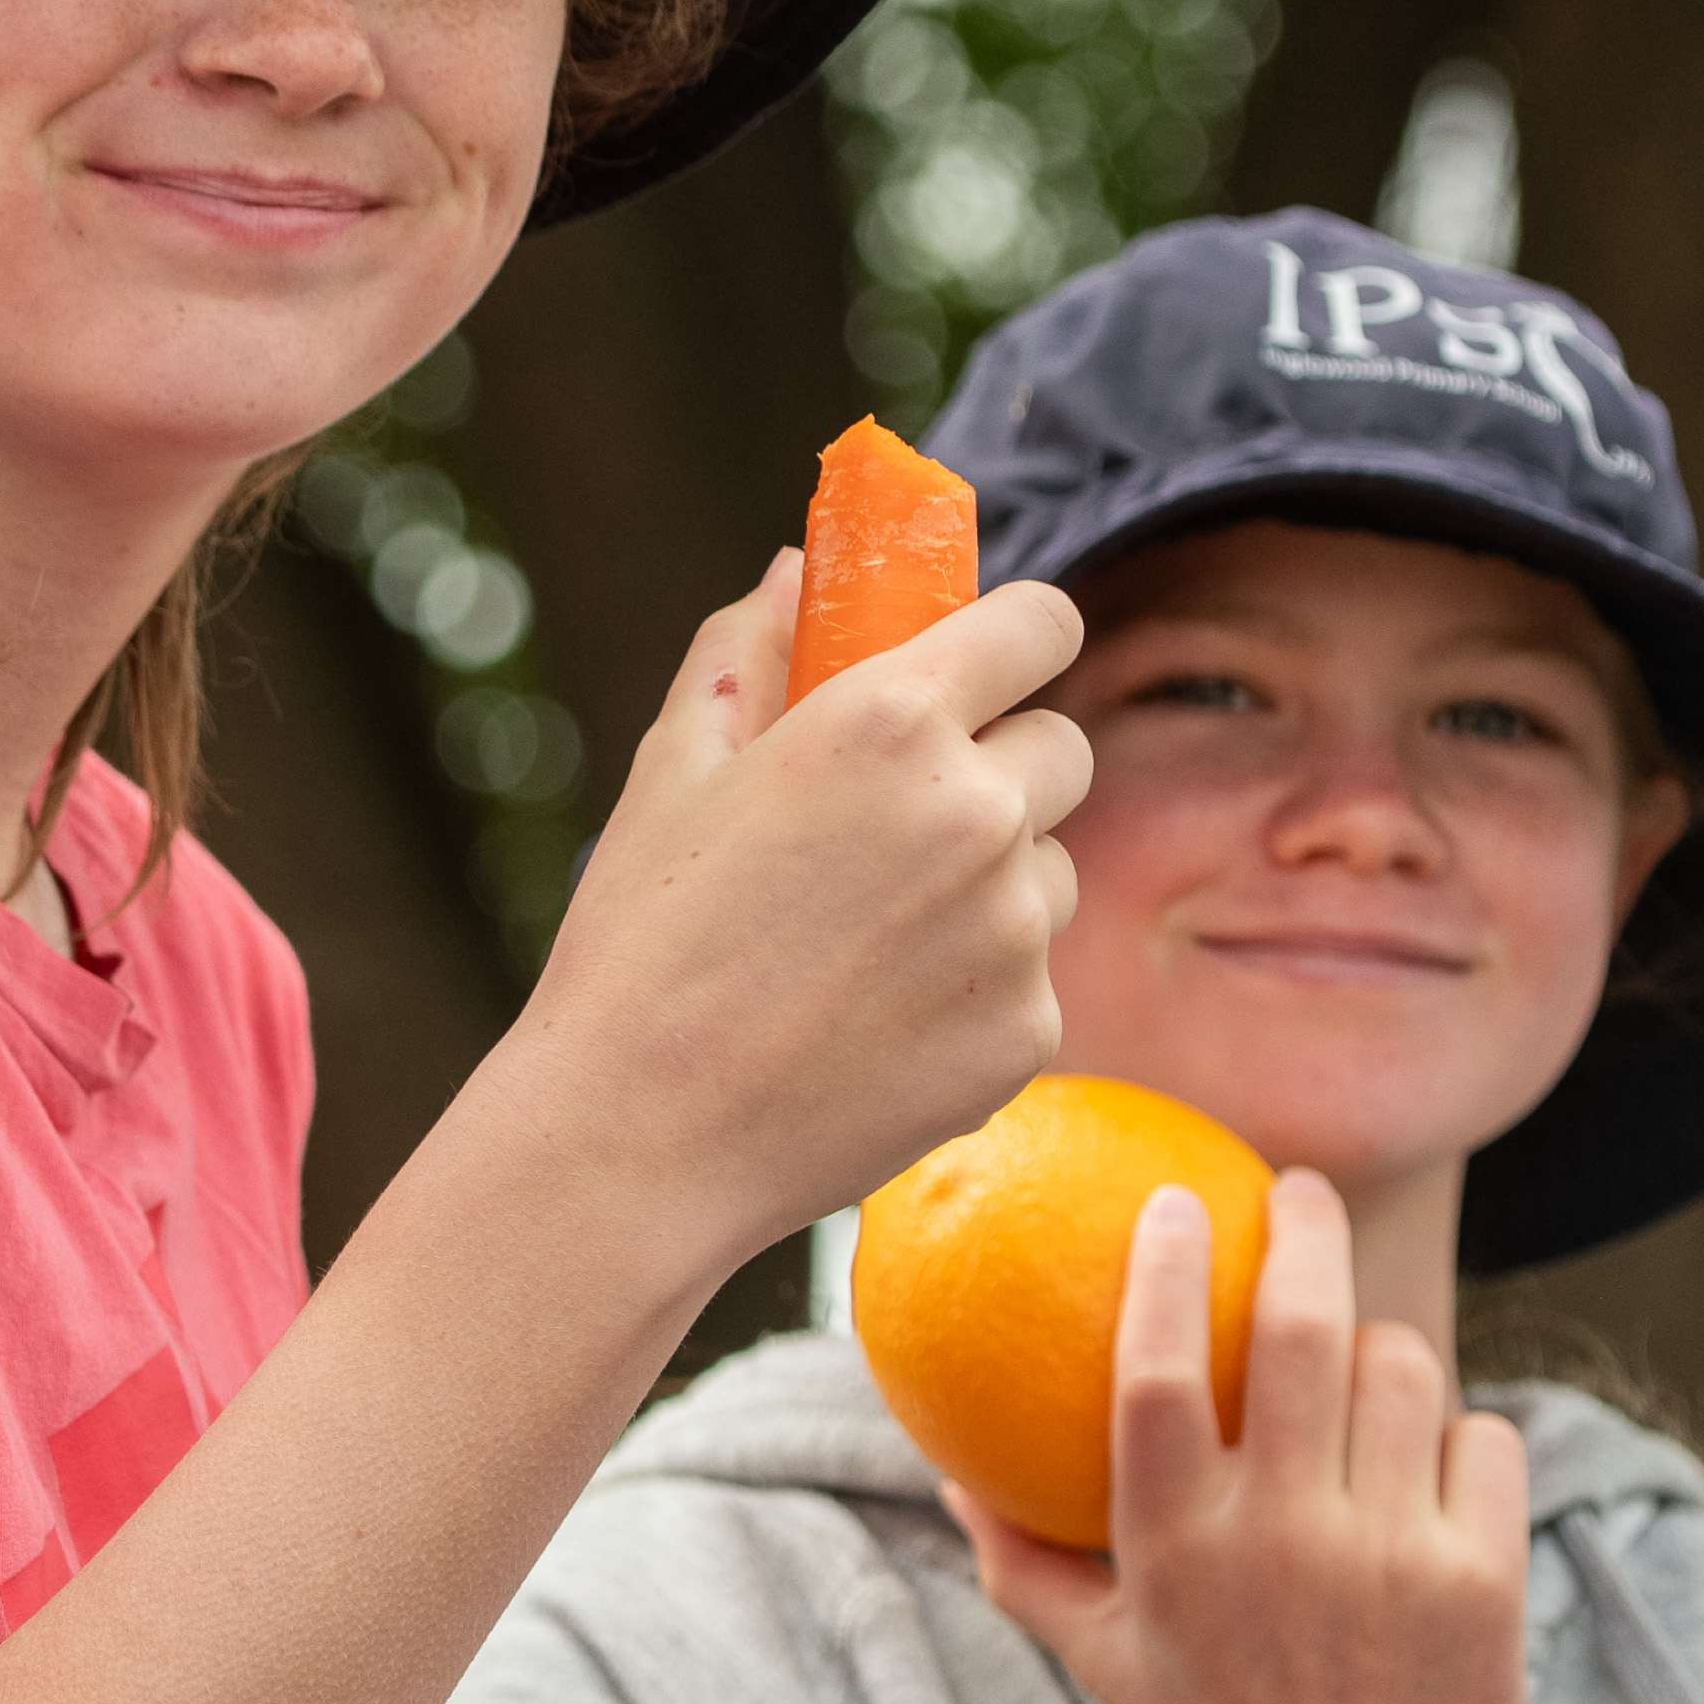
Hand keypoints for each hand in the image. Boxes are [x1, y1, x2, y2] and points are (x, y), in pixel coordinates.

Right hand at [507, 550, 1090, 1264]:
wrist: (639, 1134)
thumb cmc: (639, 942)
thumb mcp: (674, 769)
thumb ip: (749, 651)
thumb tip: (798, 569)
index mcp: (891, 720)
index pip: (1042, 622)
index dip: (1020, 637)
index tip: (992, 666)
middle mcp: (977, 813)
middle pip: (1064, 748)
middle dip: (1002, 767)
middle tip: (905, 824)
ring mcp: (1015, 932)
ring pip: (1050, 871)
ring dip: (994, 884)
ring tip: (869, 942)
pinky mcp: (1028, 1035)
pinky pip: (1031, 981)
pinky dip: (976, 992)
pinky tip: (874, 1023)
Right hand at [956, 1175, 1529, 1703]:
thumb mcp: (1102, 1656)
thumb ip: (1020, 1562)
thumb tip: (943, 1471)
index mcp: (1178, 1549)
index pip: (1160, 1372)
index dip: (1164, 1271)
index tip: (1173, 1200)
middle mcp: (1282, 1540)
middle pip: (1303, 1330)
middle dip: (1306, 1229)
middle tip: (1299, 1191)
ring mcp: (1390, 1555)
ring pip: (1403, 1369)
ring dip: (1384, 1348)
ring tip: (1367, 1360)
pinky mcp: (1483, 1577)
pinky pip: (1480, 1438)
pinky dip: (1458, 1437)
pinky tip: (1432, 1462)